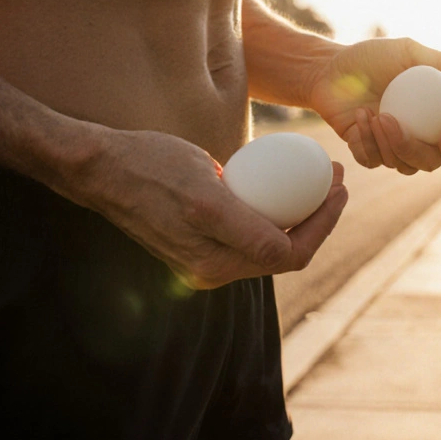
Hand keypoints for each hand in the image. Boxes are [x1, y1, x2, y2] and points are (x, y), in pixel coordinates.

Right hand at [76, 127, 347, 288]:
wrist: (102, 169)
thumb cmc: (150, 167)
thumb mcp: (204, 193)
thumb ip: (245, 228)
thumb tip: (286, 251)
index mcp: (215, 264)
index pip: (291, 254)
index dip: (325, 223)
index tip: (339, 186)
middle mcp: (211, 272)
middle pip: (286, 252)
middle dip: (320, 217)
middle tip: (336, 178)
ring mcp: (204, 261)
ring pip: (270, 245)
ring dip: (301, 216)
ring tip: (319, 178)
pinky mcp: (198, 247)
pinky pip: (249, 235)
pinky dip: (274, 214)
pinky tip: (285, 186)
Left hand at [306, 37, 440, 174]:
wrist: (330, 67)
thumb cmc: (374, 56)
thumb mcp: (413, 51)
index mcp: (439, 113)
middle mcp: (421, 135)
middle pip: (433, 161)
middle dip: (413, 147)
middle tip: (389, 119)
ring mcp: (395, 146)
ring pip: (404, 166)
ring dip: (386, 142)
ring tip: (371, 112)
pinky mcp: (369, 152)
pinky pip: (374, 161)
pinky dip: (366, 141)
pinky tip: (359, 116)